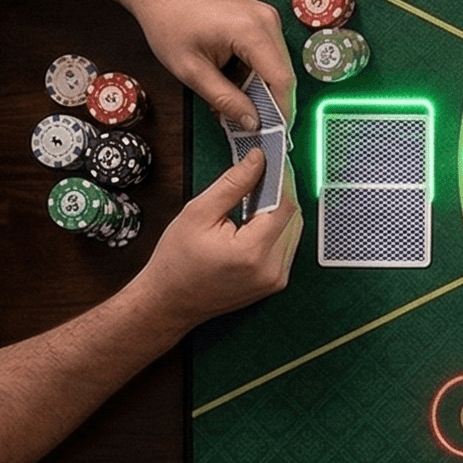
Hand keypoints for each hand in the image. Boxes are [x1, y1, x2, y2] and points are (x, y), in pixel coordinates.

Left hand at [129, 0, 293, 131]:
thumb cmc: (169, 21)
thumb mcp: (191, 70)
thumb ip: (224, 99)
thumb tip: (251, 122)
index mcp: (251, 31)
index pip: (281, 79)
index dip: (282, 110)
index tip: (275, 132)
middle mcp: (267, 20)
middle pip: (282, 73)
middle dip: (268, 100)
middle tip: (246, 120)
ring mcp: (266, 16)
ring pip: (275, 64)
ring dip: (258, 85)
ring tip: (229, 95)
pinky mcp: (261, 18)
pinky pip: (267, 52)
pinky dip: (253, 70)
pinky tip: (230, 76)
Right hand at [129, 149, 299, 330]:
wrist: (168, 302)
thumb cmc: (176, 262)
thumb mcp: (197, 214)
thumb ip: (232, 184)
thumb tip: (258, 159)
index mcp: (252, 252)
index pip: (285, 204)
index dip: (282, 178)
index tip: (273, 160)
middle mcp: (272, 269)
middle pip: (293, 217)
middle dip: (280, 192)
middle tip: (261, 174)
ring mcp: (276, 279)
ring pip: (294, 230)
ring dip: (279, 210)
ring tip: (253, 198)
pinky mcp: (275, 283)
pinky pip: (286, 246)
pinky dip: (276, 228)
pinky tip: (255, 221)